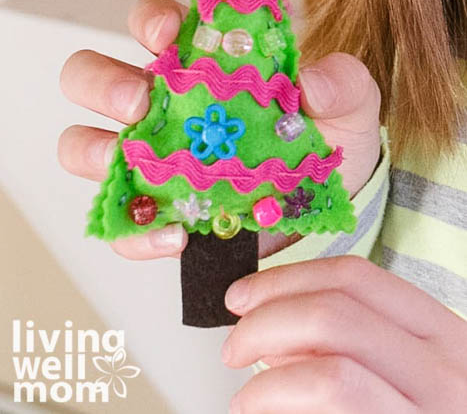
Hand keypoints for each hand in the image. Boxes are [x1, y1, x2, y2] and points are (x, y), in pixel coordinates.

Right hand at [58, 0, 380, 260]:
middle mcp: (160, 103)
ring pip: (81, 143)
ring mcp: (148, 158)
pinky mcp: (154, 210)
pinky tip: (176, 233)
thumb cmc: (325, 140)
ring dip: (93, 150)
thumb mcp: (347, 105)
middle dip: (103, 81)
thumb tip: (311, 83)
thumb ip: (341, 81)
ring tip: (131, 162)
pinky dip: (136, 229)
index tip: (167, 35)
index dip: (149, 20)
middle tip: (140, 100)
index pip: (152, 23)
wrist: (327, 208)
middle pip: (90, 75)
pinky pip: (120, 219)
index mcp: (198, 61)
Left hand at [222, 256, 466, 412]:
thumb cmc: (413, 408)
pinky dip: (280, 404)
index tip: (243, 295)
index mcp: (441, 333)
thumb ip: (349, 336)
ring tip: (246, 398)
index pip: (355, 278)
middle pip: (333, 315)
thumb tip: (273, 320)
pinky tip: (266, 413)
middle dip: (264, 324)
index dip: (285, 279)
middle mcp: (444, 373)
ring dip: (267, 382)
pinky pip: (329, 411)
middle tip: (234, 346)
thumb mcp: (402, 365)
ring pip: (329, 374)